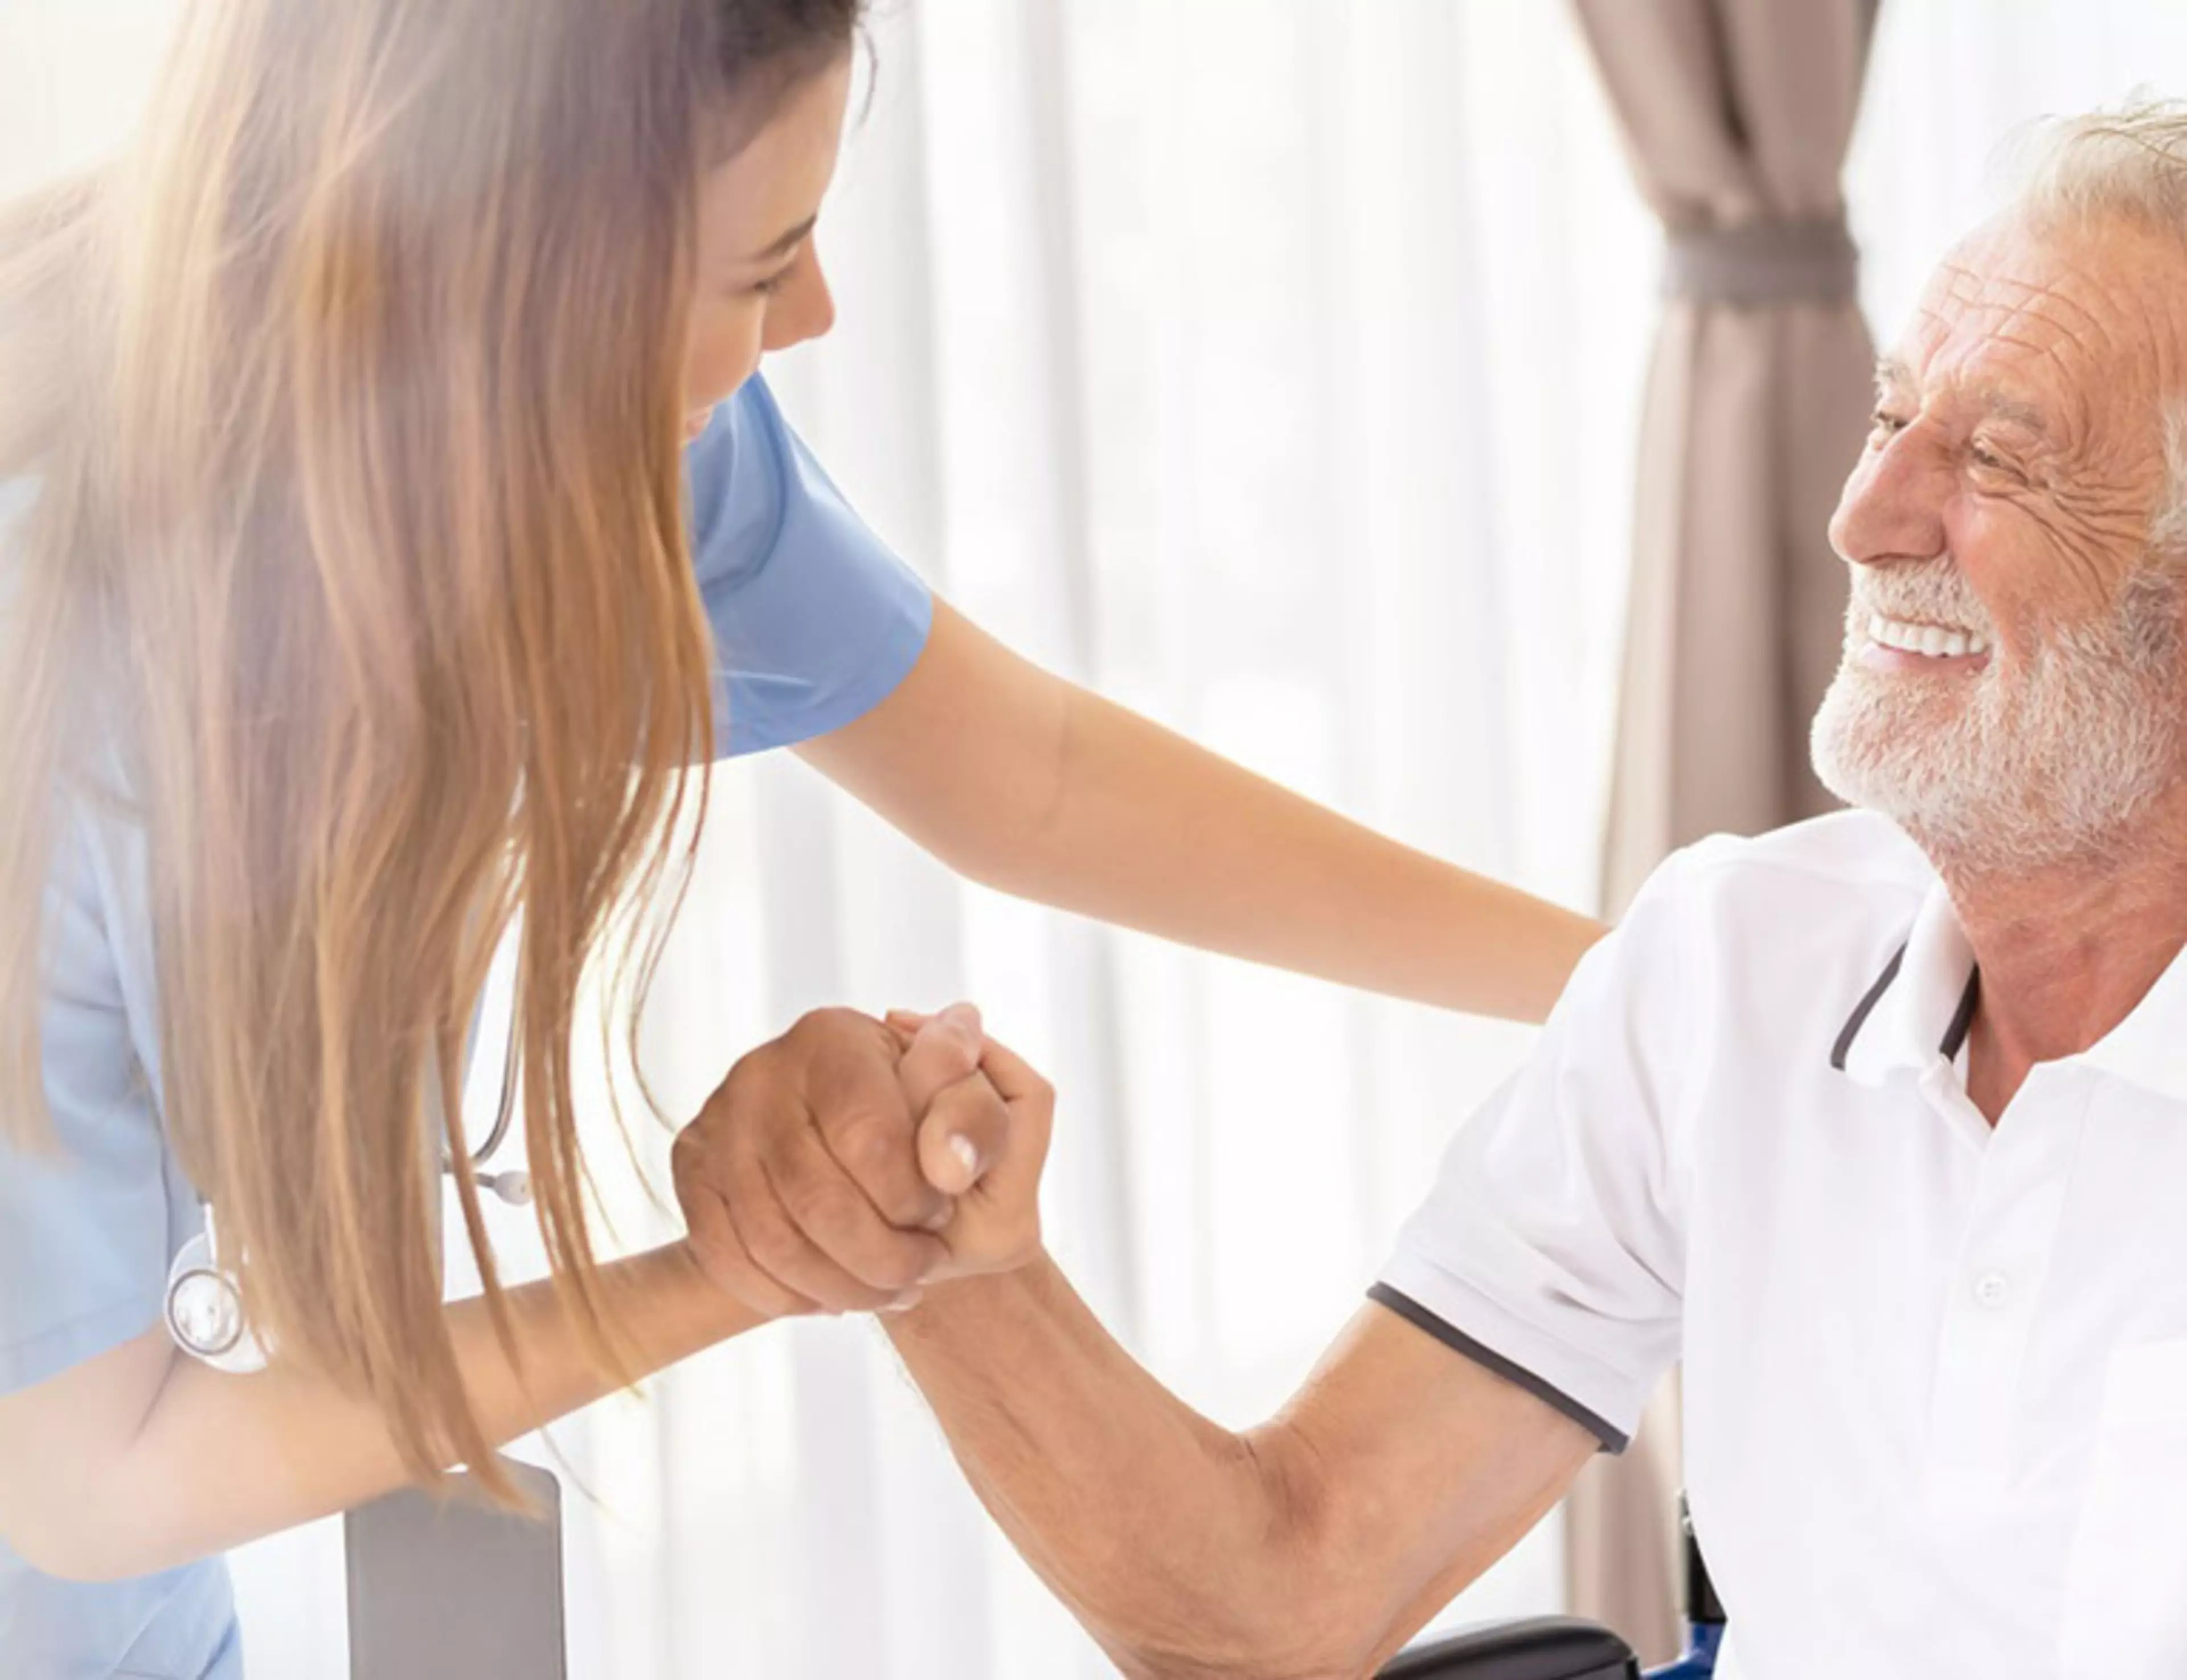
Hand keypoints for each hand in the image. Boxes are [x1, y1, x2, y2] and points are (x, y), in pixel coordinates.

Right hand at [671, 1005, 1036, 1317]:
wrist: (848, 1129)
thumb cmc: (927, 1116)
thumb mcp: (979, 1103)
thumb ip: (984, 1116)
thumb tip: (951, 1163)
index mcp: (834, 1039)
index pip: (869, 1138)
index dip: (913, 1198)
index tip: (941, 1213)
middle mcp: (762, 1072)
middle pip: (816, 1199)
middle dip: (883, 1256)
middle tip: (923, 1269)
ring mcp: (716, 1123)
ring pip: (771, 1240)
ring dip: (841, 1287)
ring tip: (890, 1291)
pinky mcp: (690, 1170)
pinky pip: (727, 1258)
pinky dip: (788, 1295)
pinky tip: (834, 1296)